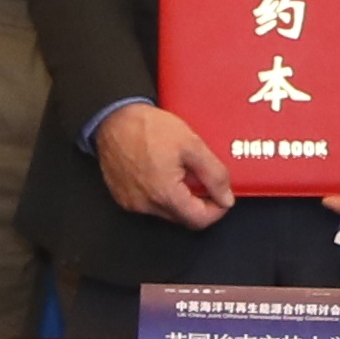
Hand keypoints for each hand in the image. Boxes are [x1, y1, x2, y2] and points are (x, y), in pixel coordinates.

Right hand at [95, 103, 232, 227]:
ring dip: (179, 197)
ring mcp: (131, 203)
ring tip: (180, 170)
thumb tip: (226, 198)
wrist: (113, 117)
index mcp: (164, 195)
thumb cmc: (147, 127)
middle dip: (198, 202)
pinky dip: (161, 193)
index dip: (217, 210)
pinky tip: (162, 172)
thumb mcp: (192, 145)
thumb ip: (214, 174)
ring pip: (166, 211)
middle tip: (202, 178)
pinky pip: (149, 204)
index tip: (222, 196)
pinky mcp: (122, 197)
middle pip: (183, 217)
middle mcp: (146, 205)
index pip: (199, 220)